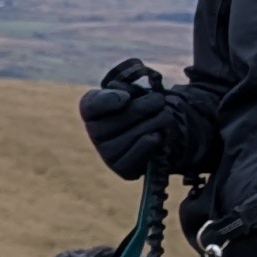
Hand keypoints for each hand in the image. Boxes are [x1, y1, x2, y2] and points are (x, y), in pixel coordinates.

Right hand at [79, 58, 181, 180]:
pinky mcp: (123, 168)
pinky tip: (158, 135)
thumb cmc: (139, 106)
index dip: (109, 100)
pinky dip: (152, 142)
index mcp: (92, 109)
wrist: (153, 131)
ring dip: (156, 122)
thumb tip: (123, 98)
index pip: (92, 105)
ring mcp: (107, 153)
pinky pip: (138, 154)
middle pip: (121, 119)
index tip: (126, 97)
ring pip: (135, 135)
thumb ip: (124, 88)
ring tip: (165, 116)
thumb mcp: (131, 91)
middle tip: (159, 100)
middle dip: (146, 107)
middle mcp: (94, 132)